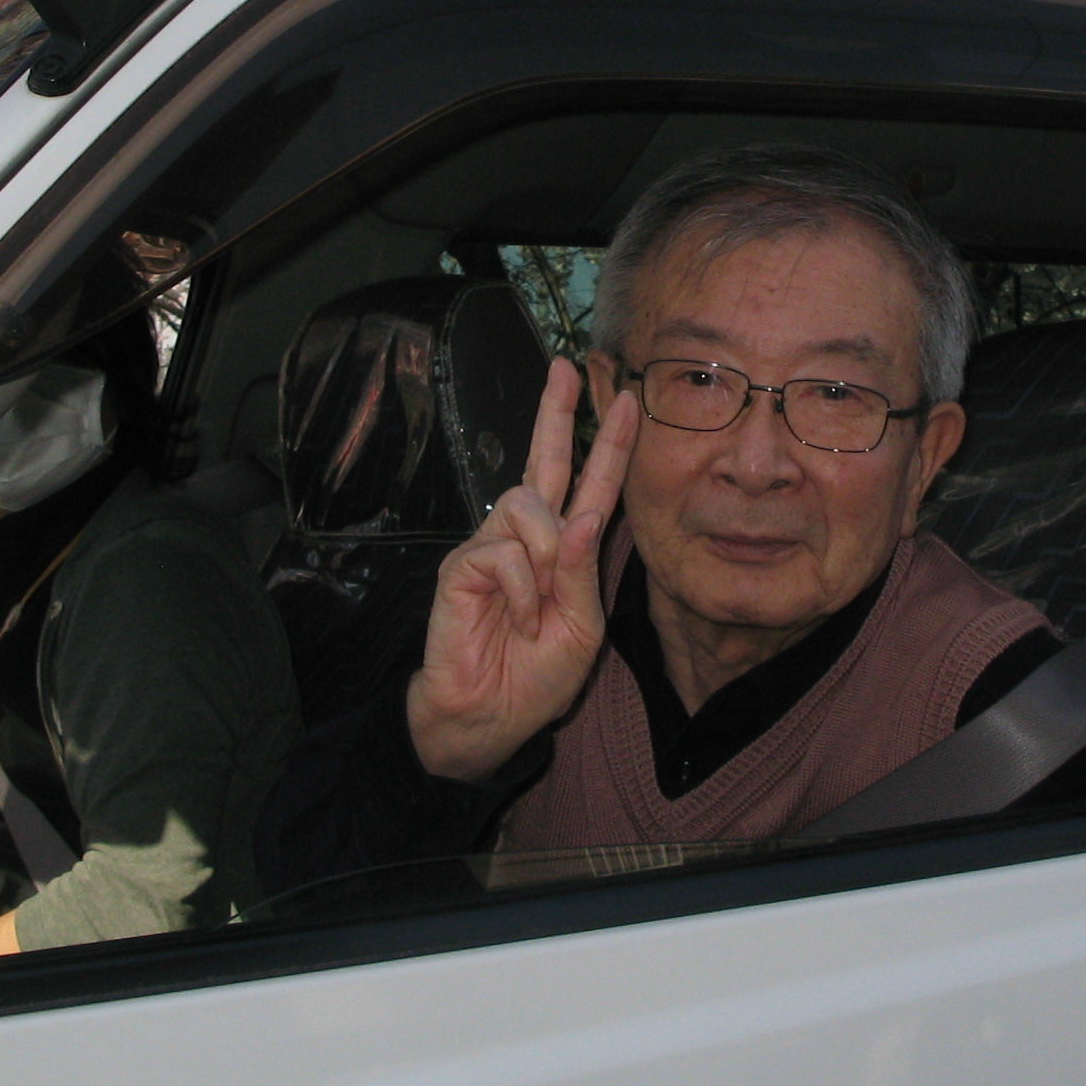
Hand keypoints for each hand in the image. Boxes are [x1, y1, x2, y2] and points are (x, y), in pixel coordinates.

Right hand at [405, 356, 641, 781]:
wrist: (489, 718)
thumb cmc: (536, 676)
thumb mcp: (580, 625)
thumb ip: (583, 570)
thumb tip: (583, 516)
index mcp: (565, 550)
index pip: (590, 486)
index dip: (608, 444)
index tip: (625, 399)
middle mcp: (527, 537)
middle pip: (544, 462)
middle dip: (555, 413)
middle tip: (565, 367)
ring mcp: (491, 546)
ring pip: (527, 505)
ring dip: (547, 554)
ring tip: (539, 605)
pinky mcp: (460, 566)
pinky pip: (504, 552)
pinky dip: (523, 591)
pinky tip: (516, 621)